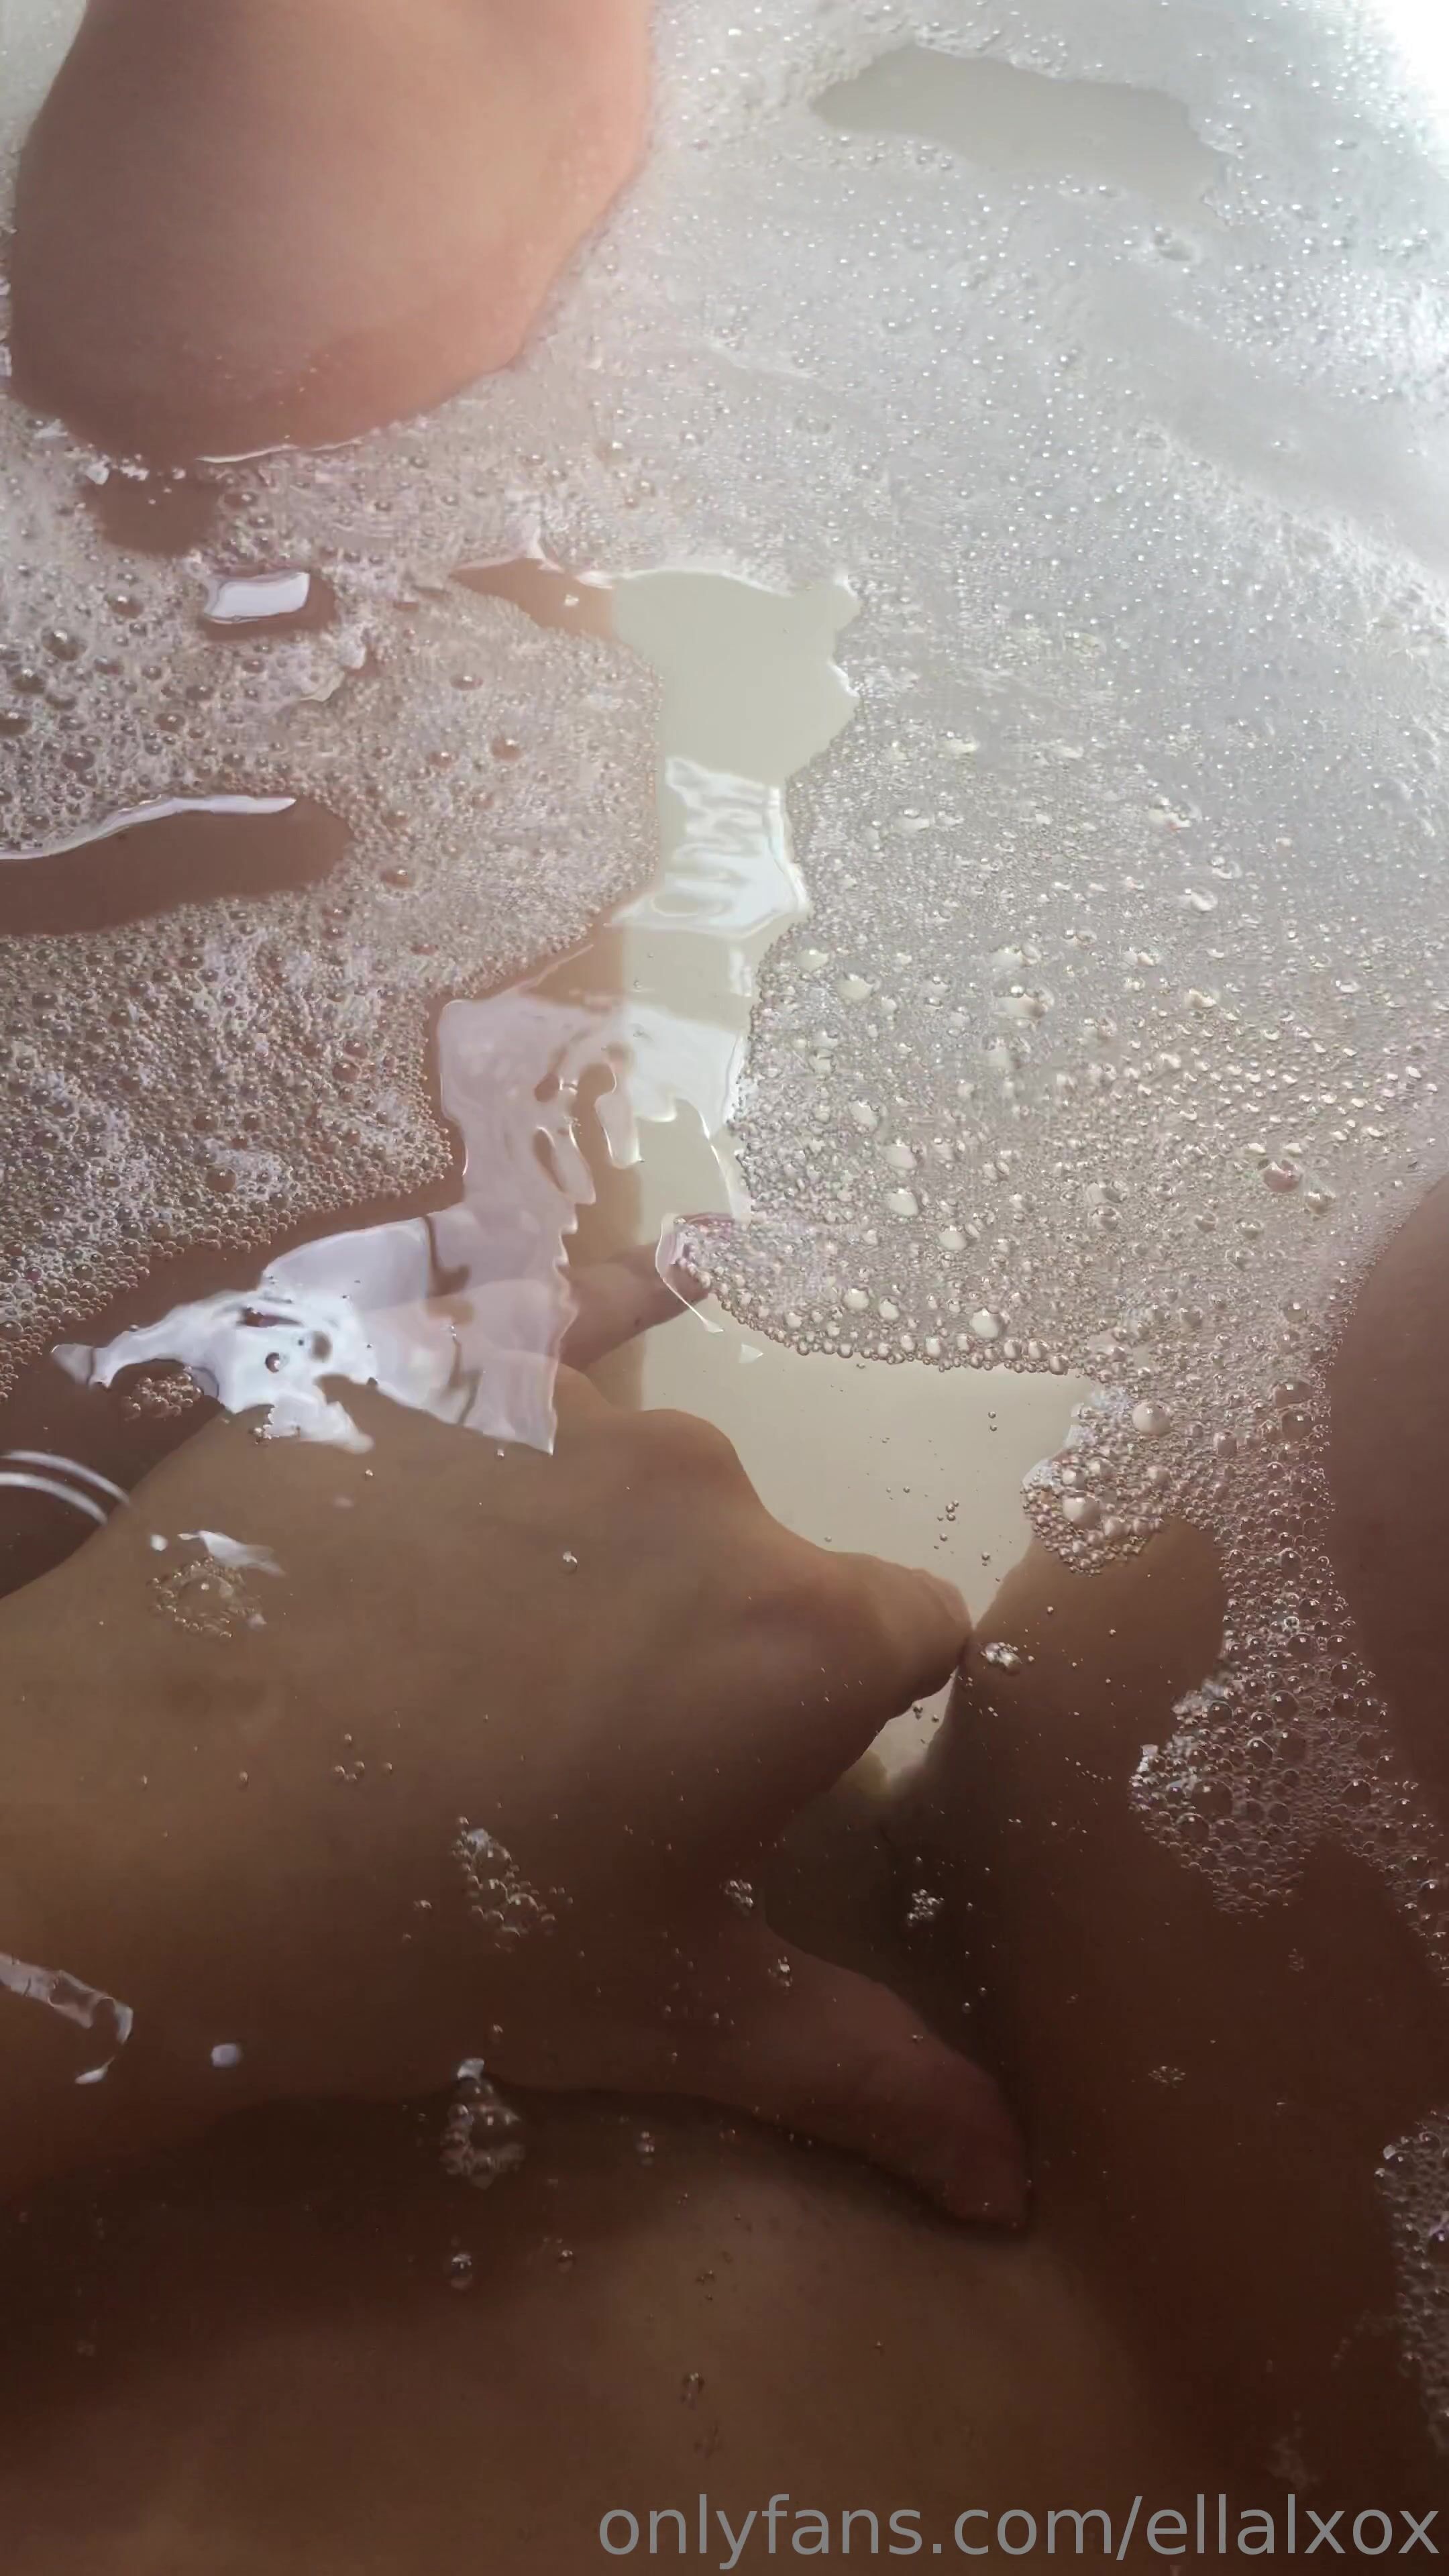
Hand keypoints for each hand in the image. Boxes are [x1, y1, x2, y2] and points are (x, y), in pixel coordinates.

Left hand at [0, 1249, 1023, 2224]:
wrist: (154, 1838)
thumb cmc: (432, 1939)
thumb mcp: (665, 2018)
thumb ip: (866, 2072)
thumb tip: (1018, 2183)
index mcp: (806, 1645)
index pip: (922, 1640)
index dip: (867, 1708)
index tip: (788, 1769)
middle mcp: (718, 1493)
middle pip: (771, 1563)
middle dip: (720, 1645)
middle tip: (594, 1752)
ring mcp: (568, 1406)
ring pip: (656, 1466)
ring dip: (621, 1539)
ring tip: (496, 1641)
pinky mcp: (435, 1357)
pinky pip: (559, 1297)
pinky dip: (616, 1291)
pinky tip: (673, 1259)